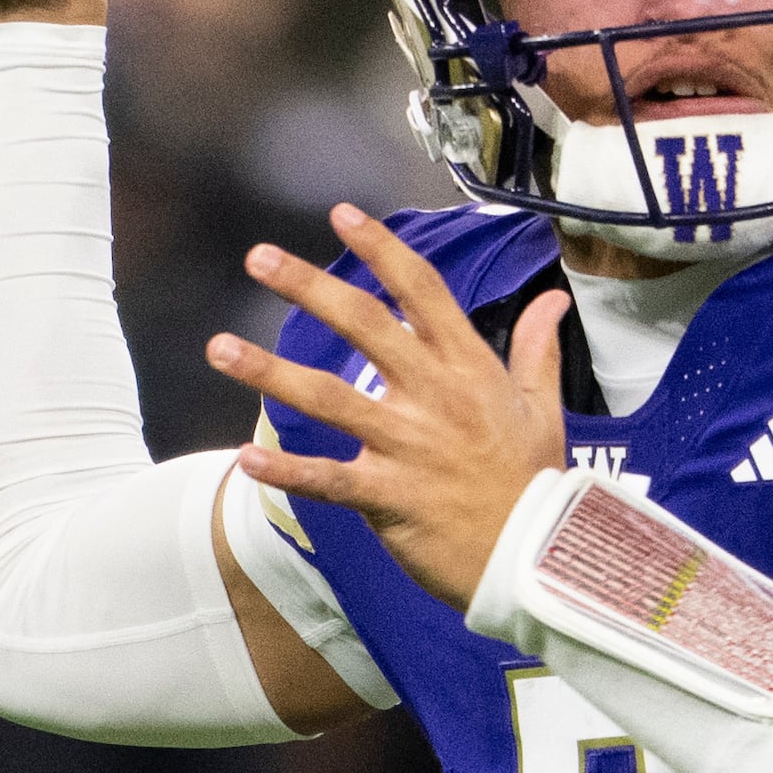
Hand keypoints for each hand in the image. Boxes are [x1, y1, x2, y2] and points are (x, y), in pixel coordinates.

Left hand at [208, 204, 569, 608]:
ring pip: (329, 399)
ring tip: (219, 348)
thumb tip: (553, 300)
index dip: (382, 250)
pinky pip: (328, 480)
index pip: (422, 292)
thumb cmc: (537, 481)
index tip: (342, 216)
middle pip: (365, 326)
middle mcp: (434, 396)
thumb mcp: (544, 407)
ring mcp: (408, 446)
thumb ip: (538, 348)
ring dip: (269, 371)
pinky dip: (287, 472)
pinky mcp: (389, 496)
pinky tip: (246, 458)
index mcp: (470, 368)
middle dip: (310, 288)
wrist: (537, 556)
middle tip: (259, 258)